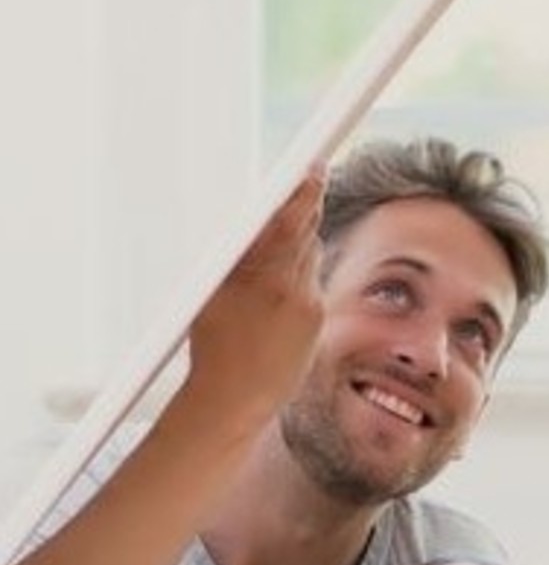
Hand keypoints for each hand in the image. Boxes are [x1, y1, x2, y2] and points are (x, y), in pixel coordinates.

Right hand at [184, 167, 325, 425]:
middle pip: (306, 234)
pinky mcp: (317, 321)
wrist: (235, 397)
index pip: (289, 221)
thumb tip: (259, 224)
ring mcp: (309, 306)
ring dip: (295, 246)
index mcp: (262, 276)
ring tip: (280, 242)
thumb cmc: (215, 345)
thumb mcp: (214, 291)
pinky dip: (297, 278)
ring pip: (309, 258)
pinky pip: (311, 285)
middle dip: (302, 211)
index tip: (314, 167)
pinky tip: (277, 290)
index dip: (304, 191)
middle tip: (310, 177)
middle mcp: (292, 290)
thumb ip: (242, 255)